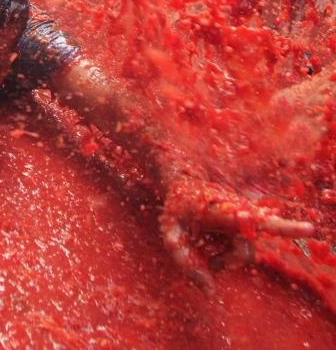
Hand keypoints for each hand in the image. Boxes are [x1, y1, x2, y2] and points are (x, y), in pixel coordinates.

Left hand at [159, 169, 314, 293]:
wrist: (184, 187)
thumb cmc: (177, 209)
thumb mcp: (170, 234)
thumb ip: (185, 261)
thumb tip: (210, 293)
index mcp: (224, 211)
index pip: (257, 220)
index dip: (284, 226)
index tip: (308, 229)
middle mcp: (241, 215)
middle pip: (244, 252)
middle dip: (224, 262)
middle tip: (203, 261)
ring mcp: (245, 221)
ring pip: (244, 253)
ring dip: (225, 259)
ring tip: (205, 252)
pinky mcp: (246, 227)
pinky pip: (242, 249)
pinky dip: (227, 254)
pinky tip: (212, 248)